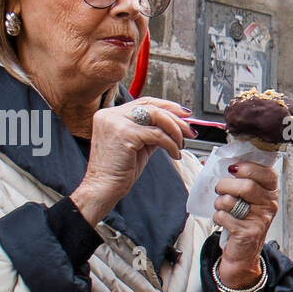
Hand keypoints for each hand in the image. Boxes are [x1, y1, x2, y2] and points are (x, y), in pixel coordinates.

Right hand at [71, 98, 189, 225]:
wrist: (102, 188)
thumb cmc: (118, 171)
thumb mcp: (138, 147)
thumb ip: (151, 133)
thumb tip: (175, 127)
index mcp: (111, 115)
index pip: (144, 102)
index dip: (167, 106)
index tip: (184, 115)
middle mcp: (111, 114)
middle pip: (152, 106)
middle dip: (176, 118)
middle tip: (190, 131)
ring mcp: (116, 122)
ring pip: (156, 116)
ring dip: (175, 130)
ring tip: (181, 145)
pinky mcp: (124, 134)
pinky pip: (157, 134)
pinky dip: (171, 144)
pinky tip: (175, 153)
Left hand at [212, 160, 279, 287]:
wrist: (243, 252)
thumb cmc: (242, 220)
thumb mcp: (245, 197)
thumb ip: (236, 179)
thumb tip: (209, 162)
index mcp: (270, 192)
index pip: (266, 173)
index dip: (248, 167)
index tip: (234, 169)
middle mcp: (269, 204)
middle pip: (246, 185)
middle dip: (225, 185)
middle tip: (220, 189)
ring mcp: (260, 219)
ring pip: (232, 200)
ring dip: (219, 202)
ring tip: (222, 207)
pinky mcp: (248, 232)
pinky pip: (224, 216)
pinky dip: (218, 217)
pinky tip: (224, 220)